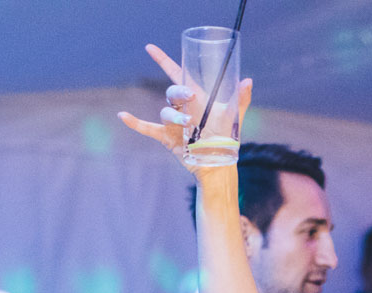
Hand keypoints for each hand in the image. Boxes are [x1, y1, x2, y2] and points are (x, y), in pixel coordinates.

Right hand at [117, 44, 252, 175]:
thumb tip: (247, 81)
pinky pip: (148, 128)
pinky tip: (123, 116)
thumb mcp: (234, 116)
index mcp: (195, 97)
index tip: (150, 48)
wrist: (220, 163)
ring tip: (189, 125)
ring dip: (175, 116)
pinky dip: (135, 123)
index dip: (163, 60)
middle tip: (191, 96)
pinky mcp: (167, 137)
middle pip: (171, 92)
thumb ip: (240, 99)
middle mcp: (182, 107)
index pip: (176, 73)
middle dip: (178, 92)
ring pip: (166, 111)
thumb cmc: (226, 138)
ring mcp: (173, 123)